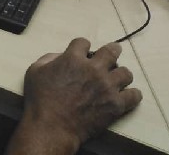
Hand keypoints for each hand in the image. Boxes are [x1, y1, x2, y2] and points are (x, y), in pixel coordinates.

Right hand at [7, 38, 141, 153]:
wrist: (51, 126)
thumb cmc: (40, 99)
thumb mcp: (35, 71)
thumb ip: (49, 58)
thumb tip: (61, 56)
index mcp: (73, 59)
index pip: (84, 42)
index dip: (82, 47)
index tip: (82, 52)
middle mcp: (94, 69)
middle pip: (112, 51)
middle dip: (112, 50)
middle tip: (111, 54)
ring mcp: (107, 87)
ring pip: (126, 72)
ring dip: (120, 74)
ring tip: (115, 79)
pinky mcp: (116, 104)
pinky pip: (134, 95)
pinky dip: (131, 94)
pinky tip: (125, 95)